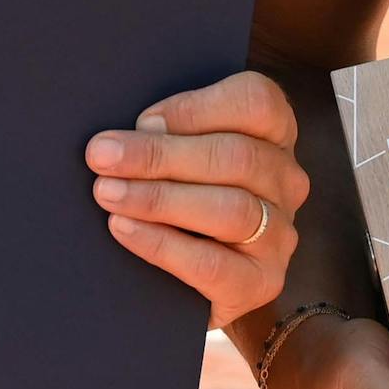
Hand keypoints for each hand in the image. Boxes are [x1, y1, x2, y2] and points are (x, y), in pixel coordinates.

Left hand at [86, 69, 305, 326]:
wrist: (179, 285)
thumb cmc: (176, 200)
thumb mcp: (178, 156)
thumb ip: (168, 134)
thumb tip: (143, 132)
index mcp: (274, 134)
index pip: (257, 103)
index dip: (196, 108)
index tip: (141, 121)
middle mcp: (286, 181)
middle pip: (237, 157)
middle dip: (160, 156)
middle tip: (102, 157)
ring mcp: (280, 234)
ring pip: (232, 209)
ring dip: (160, 199)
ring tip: (109, 193)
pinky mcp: (262, 283)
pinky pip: (214, 264)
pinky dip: (163, 244)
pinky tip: (125, 229)